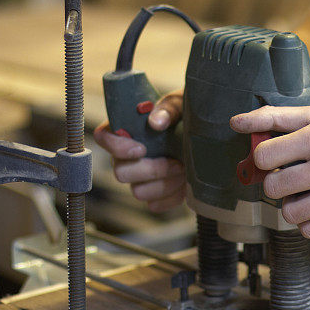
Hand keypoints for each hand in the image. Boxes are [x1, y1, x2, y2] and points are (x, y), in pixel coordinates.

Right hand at [93, 89, 184, 211]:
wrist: (205, 139)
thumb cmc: (186, 115)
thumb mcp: (181, 105)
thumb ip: (168, 109)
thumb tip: (156, 122)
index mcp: (126, 130)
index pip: (103, 137)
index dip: (117, 146)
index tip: (142, 148)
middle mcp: (126, 156)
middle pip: (120, 172)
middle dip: (151, 170)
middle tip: (175, 162)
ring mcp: (138, 178)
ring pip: (138, 192)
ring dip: (165, 184)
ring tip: (184, 170)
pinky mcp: (153, 195)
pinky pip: (154, 205)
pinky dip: (173, 196)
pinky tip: (185, 183)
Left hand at [230, 106, 309, 236]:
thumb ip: (276, 117)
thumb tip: (236, 122)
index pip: (264, 156)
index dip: (264, 158)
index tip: (276, 158)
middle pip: (272, 187)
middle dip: (276, 182)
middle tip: (291, 176)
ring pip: (289, 212)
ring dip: (291, 204)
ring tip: (307, 192)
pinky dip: (309, 220)